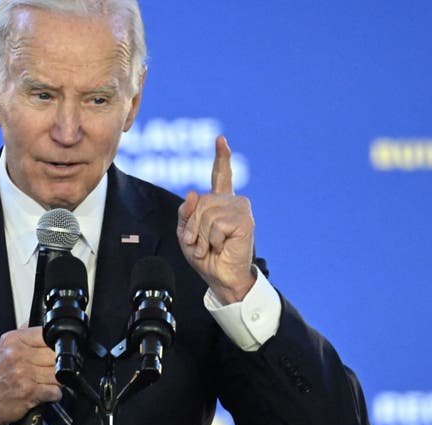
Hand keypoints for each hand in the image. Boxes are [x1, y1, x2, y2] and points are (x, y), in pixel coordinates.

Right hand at [0, 327, 61, 424]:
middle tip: (50, 369)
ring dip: (56, 380)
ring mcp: (24, 374)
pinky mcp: (29, 392)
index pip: (46, 334)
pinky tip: (45, 393)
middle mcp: (18, 355)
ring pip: (58, 374)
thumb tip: (34, 321)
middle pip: (54, 355)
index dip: (55, 344)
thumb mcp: (0, 348)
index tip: (54, 351)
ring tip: (47, 382)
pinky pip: (55, 391)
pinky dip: (54, 394)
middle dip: (56, 364)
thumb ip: (20, 335)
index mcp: (13, 341)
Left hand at [176, 136, 255, 303]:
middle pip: (201, 201)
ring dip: (202, 236)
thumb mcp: (186, 234)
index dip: (221, 158)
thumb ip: (186, 213)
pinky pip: (216, 224)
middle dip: (193, 226)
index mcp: (220, 203)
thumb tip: (193, 193)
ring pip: (207, 212)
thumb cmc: (206, 258)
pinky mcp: (245, 219)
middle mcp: (232, 202)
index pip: (220, 176)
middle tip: (199, 244)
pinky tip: (222, 247)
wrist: (222, 278)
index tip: (221, 140)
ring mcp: (241, 209)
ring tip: (210, 247)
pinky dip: (213, 240)